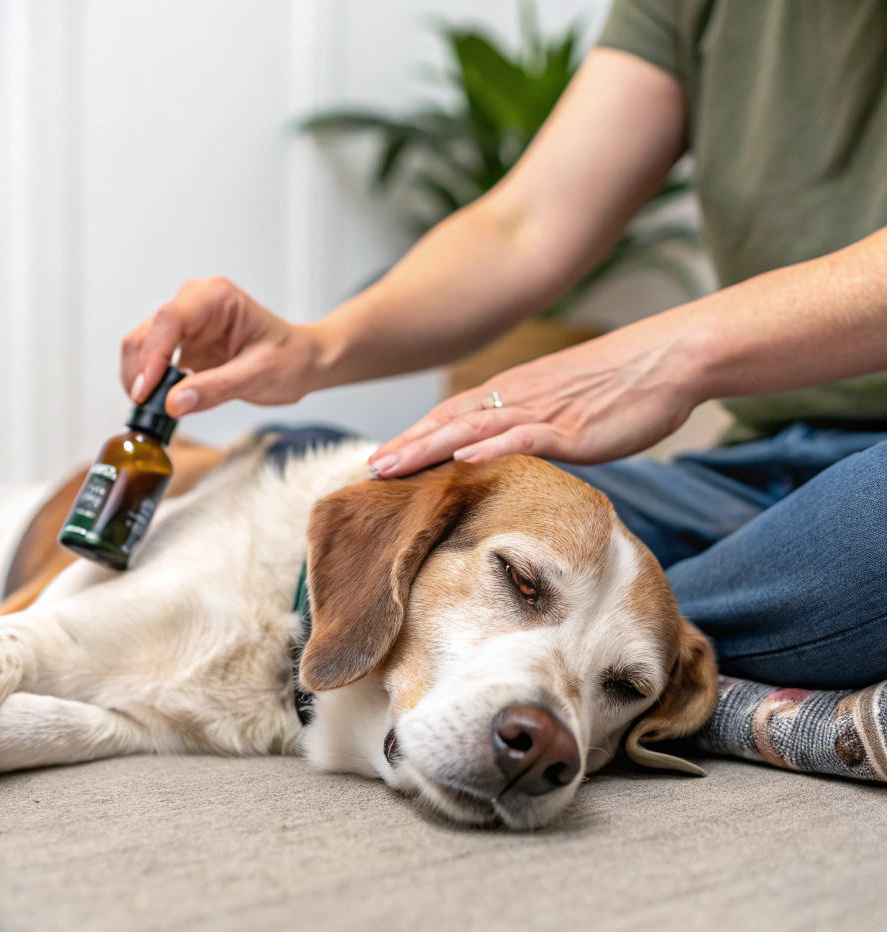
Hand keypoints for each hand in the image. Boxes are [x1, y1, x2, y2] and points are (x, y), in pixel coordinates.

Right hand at [120, 277, 327, 416]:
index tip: (147, 389)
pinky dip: (149, 383)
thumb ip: (215, 388)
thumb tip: (173, 403)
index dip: (153, 355)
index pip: (170, 319)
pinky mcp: (183, 346)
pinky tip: (158, 404)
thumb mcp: (258, 375)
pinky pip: (152, 362)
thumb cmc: (290, 358)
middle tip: (145, 407)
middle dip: (140, 370)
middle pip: (147, 331)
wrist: (303, 362)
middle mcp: (194, 304)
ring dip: (139, 378)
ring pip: (142, 345)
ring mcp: (186, 325)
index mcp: (215, 297)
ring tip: (151, 409)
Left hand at [367, 314, 702, 476]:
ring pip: (471, 429)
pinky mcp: (569, 427)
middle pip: (448, 421)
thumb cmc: (623, 384)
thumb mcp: (566, 405)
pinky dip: (488, 449)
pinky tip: (460, 460)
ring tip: (391, 466)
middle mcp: (516, 398)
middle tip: (369, 468)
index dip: (415, 436)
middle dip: (406, 445)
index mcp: (514, 392)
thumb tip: (516, 452)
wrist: (667, 359)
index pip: (452, 416)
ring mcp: (540, 411)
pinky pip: (521, 438)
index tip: (384, 457)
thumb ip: (535, 426)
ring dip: (427, 448)